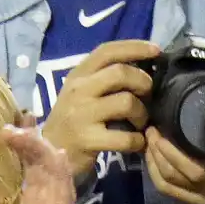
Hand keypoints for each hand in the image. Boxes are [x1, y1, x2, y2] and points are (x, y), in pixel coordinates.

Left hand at [0, 126, 73, 203]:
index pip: (31, 167)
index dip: (24, 147)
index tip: (7, 132)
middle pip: (45, 165)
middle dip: (33, 143)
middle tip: (14, 128)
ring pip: (57, 175)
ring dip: (44, 153)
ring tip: (28, 135)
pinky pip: (65, 197)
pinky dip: (61, 177)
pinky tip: (54, 157)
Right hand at [41, 40, 160, 176]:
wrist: (48, 155)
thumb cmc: (71, 122)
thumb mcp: (79, 94)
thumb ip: (102, 78)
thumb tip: (142, 66)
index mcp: (77, 76)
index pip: (107, 51)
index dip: (135, 47)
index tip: (156, 51)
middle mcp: (77, 91)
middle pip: (121, 73)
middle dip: (143, 82)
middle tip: (148, 96)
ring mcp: (81, 115)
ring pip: (126, 102)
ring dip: (142, 113)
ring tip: (140, 123)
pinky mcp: (87, 140)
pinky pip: (125, 137)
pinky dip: (137, 141)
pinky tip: (136, 143)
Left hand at [144, 95, 204, 203]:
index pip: (187, 165)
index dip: (167, 150)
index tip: (158, 130)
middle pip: (170, 176)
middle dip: (155, 154)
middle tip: (149, 134)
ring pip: (166, 188)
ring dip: (152, 167)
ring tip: (148, 148)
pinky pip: (172, 197)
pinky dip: (161, 180)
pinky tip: (157, 166)